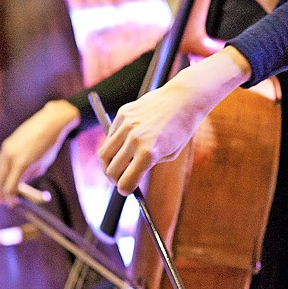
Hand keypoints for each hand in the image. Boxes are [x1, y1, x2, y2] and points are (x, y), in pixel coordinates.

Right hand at [0, 100, 79, 203]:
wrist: (48, 123)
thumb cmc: (48, 146)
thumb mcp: (41, 165)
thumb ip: (28, 176)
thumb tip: (18, 186)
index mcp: (21, 164)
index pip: (10, 187)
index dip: (10, 197)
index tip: (11, 204)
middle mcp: (10, 157)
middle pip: (0, 180)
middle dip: (1, 192)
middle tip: (3, 201)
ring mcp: (6, 149)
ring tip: (0, 190)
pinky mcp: (6, 143)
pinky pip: (0, 161)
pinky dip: (0, 170)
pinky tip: (2, 176)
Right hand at [98, 46, 251, 193]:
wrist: (183, 99)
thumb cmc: (180, 129)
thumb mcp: (169, 154)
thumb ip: (147, 165)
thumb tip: (126, 175)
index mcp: (149, 153)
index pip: (125, 183)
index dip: (125, 189)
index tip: (127, 189)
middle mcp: (135, 139)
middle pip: (111, 170)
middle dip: (115, 178)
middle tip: (120, 178)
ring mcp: (127, 125)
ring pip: (104, 153)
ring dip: (108, 163)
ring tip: (118, 164)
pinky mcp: (123, 113)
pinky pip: (110, 135)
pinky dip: (113, 144)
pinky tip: (124, 143)